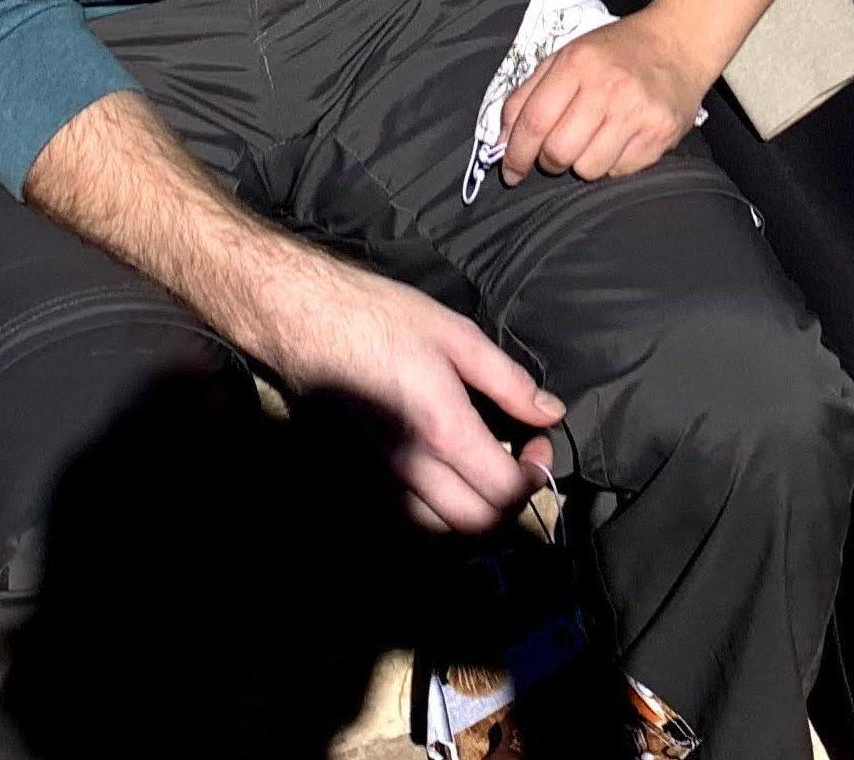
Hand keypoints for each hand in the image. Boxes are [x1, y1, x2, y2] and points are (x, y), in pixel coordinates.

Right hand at [240, 240, 565, 533]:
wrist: (303, 322)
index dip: (533, 476)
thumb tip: (550, 412)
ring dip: (474, 516)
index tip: (536, 444)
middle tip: (516, 462)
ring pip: (441, 535)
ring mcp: (379, 484)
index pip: (504, 492)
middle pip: (477, 526)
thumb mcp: (455, 333)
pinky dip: (437, 517)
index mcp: (441, 429)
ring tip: (483, 474)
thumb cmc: (380, 317)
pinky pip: (407, 523)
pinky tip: (444, 480)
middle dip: (509, 502)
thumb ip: (507, 380)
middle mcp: (411, 470)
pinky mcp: (357, 484)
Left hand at [501, 9, 712, 185]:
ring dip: (582, 163)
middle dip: (549, 161)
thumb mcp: (566, 56)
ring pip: (589, 169)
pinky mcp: (660, 134)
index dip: (516, 153)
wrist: (678, 43)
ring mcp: (637, 112)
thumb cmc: (615, 52)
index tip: (510, 171)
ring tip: (592, 140)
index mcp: (577, 63)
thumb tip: (502, 140)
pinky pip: (620, 171)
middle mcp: (607, 87)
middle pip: (558, 151)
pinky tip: (619, 138)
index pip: (534, 120)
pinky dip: (612, 162)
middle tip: (556, 151)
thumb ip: (528, 94)